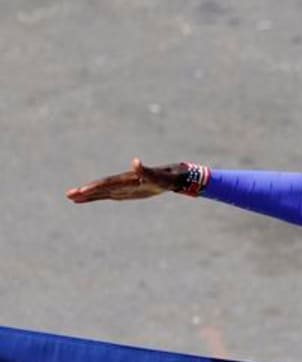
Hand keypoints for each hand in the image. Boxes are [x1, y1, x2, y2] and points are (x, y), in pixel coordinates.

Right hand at [66, 158, 182, 202]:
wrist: (172, 177)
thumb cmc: (167, 177)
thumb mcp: (159, 177)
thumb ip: (147, 171)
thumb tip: (136, 162)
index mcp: (128, 178)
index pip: (109, 183)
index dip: (96, 186)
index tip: (83, 190)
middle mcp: (123, 182)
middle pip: (101, 187)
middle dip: (85, 191)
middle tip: (69, 195)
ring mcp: (123, 187)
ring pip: (101, 191)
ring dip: (87, 195)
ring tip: (71, 197)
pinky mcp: (124, 192)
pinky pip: (107, 195)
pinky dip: (95, 197)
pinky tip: (84, 200)